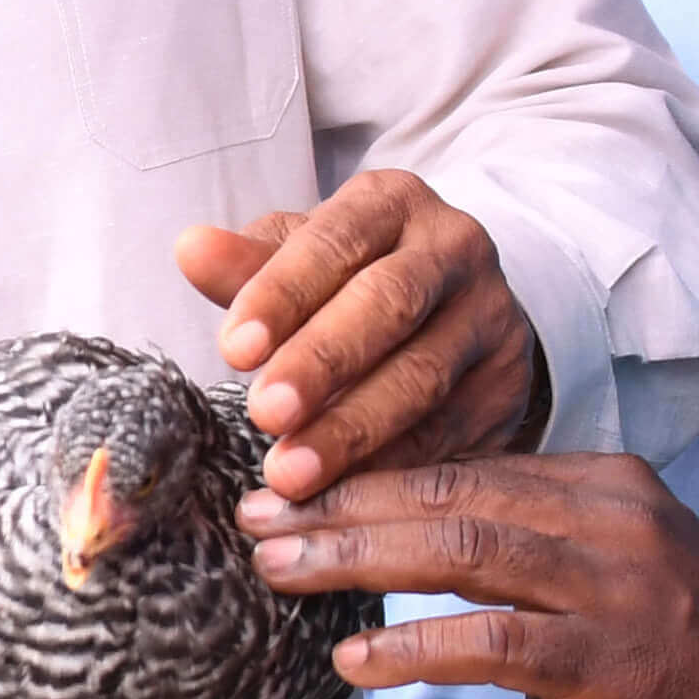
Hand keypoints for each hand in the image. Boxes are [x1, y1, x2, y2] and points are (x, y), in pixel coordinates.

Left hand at [180, 169, 543, 511]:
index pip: (334, 240)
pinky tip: (345, 496)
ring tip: (291, 473)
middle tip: (265, 414)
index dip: (283, 293)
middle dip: (322, 362)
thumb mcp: (300, 260)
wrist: (454, 312)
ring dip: (353, 429)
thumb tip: (190, 249)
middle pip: (388, 304)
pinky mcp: (509, 384)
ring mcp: (492, 317)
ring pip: (424, 375)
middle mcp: (455, 249)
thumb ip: (248, 265)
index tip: (233, 349)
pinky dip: (395, 467)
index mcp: (394, 202)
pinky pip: (452, 431)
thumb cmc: (350, 281)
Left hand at [253, 452, 698, 698]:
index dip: (371, 477)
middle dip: (342, 504)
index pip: (468, 465)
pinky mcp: (616, 663)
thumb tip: (428, 538)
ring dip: (357, 560)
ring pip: (461, 550)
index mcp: (608, 485)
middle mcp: (613, 517)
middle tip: (256, 518)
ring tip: (278, 570)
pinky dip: (415, 650)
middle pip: (450, 493)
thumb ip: (541, 547)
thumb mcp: (625, 574)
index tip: (290, 488)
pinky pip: (494, 642)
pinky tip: (355, 662)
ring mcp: (618, 586)